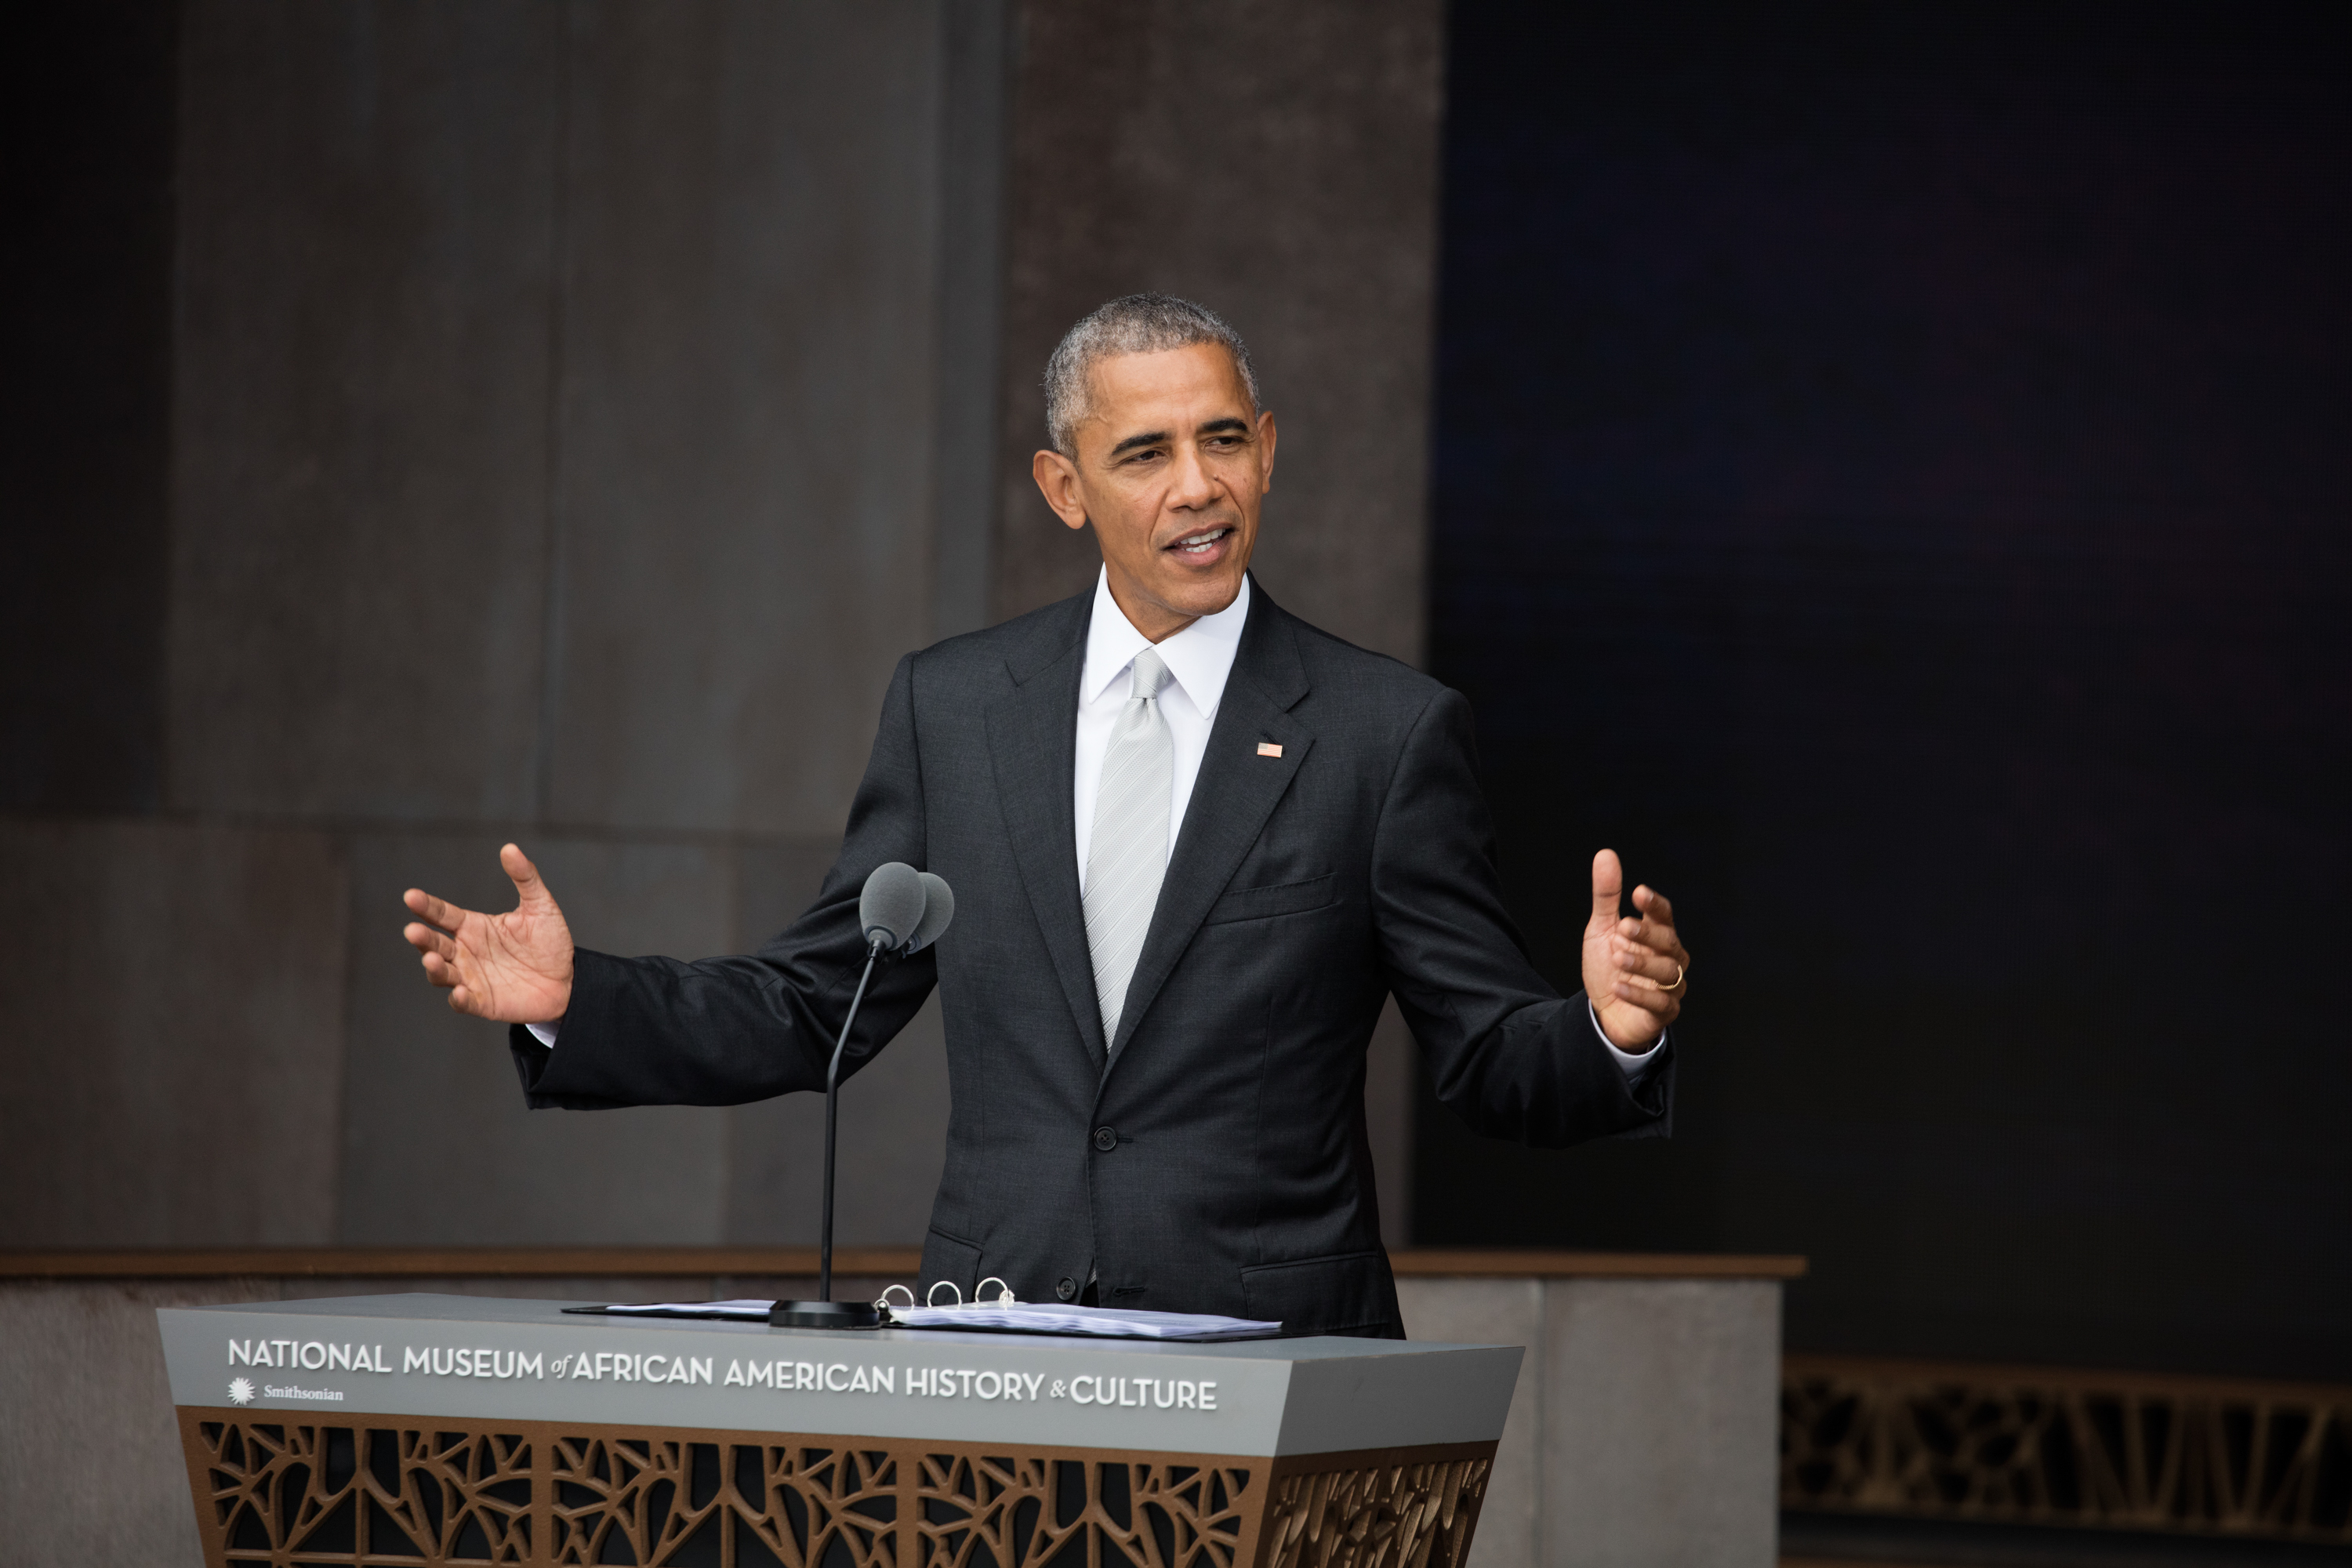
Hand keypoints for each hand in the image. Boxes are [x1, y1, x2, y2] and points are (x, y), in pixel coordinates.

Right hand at [402, 843, 574, 1022]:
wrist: (569, 980)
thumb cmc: (550, 942)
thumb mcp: (540, 906)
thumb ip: (525, 878)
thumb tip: (509, 848)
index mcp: (473, 927)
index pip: (442, 914)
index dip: (426, 906)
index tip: (410, 896)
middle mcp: (465, 952)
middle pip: (434, 944)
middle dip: (422, 939)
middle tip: (412, 931)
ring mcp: (471, 978)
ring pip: (441, 974)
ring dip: (434, 968)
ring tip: (431, 960)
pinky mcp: (482, 1002)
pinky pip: (464, 1002)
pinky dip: (458, 998)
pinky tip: (458, 992)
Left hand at [1580, 848, 1688, 1051]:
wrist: (1603, 1012)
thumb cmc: (1608, 967)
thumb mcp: (1602, 930)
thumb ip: (1606, 896)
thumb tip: (1605, 854)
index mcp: (1657, 934)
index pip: (1664, 915)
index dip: (1655, 904)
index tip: (1637, 893)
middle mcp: (1669, 958)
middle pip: (1670, 942)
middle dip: (1647, 934)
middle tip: (1622, 929)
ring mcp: (1670, 986)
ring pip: (1668, 972)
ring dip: (1642, 963)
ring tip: (1617, 958)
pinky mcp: (1665, 1012)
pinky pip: (1660, 1004)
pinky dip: (1639, 994)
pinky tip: (1618, 985)